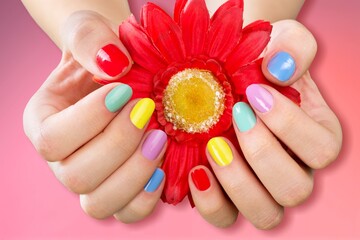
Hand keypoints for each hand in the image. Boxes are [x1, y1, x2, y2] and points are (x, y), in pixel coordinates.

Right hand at [23, 11, 166, 222]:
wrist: (122, 70)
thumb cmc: (102, 51)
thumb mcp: (89, 31)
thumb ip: (90, 39)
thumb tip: (113, 67)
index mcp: (43, 123)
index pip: (52, 140)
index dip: (90, 120)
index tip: (123, 91)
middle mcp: (62, 159)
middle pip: (77, 177)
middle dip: (119, 145)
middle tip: (148, 112)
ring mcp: (92, 179)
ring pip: (100, 203)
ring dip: (135, 173)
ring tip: (160, 138)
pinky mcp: (120, 188)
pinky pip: (128, 211)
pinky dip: (147, 196)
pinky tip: (163, 166)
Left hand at [188, 20, 341, 228]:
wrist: (228, 73)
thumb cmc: (258, 61)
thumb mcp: (281, 43)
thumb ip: (293, 47)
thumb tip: (278, 69)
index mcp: (317, 138)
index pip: (321, 149)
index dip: (288, 124)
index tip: (255, 93)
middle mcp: (295, 170)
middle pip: (295, 189)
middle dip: (262, 153)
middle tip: (236, 117)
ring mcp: (262, 189)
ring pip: (265, 213)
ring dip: (238, 183)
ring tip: (214, 147)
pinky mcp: (229, 197)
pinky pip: (226, 217)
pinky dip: (210, 201)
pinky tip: (197, 171)